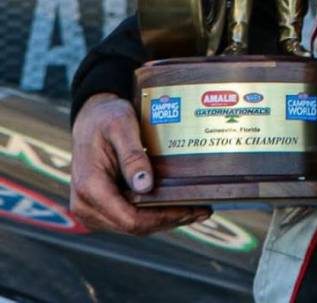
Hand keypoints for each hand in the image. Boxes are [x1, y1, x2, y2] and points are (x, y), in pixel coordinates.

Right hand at [70, 93, 210, 234]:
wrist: (91, 118)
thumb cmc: (106, 118)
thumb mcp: (121, 127)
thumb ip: (132, 156)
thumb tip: (145, 186)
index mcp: (90, 188)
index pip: (129, 218)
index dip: (162, 217)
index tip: (189, 209)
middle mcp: (86, 206)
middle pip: (133, 226)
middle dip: (169, 220)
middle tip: (201, 210)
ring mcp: (91, 210)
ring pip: (132, 226)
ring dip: (163, 221)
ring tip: (194, 210)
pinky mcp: (100, 208)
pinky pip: (128, 218)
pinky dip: (152, 215)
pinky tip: (174, 207)